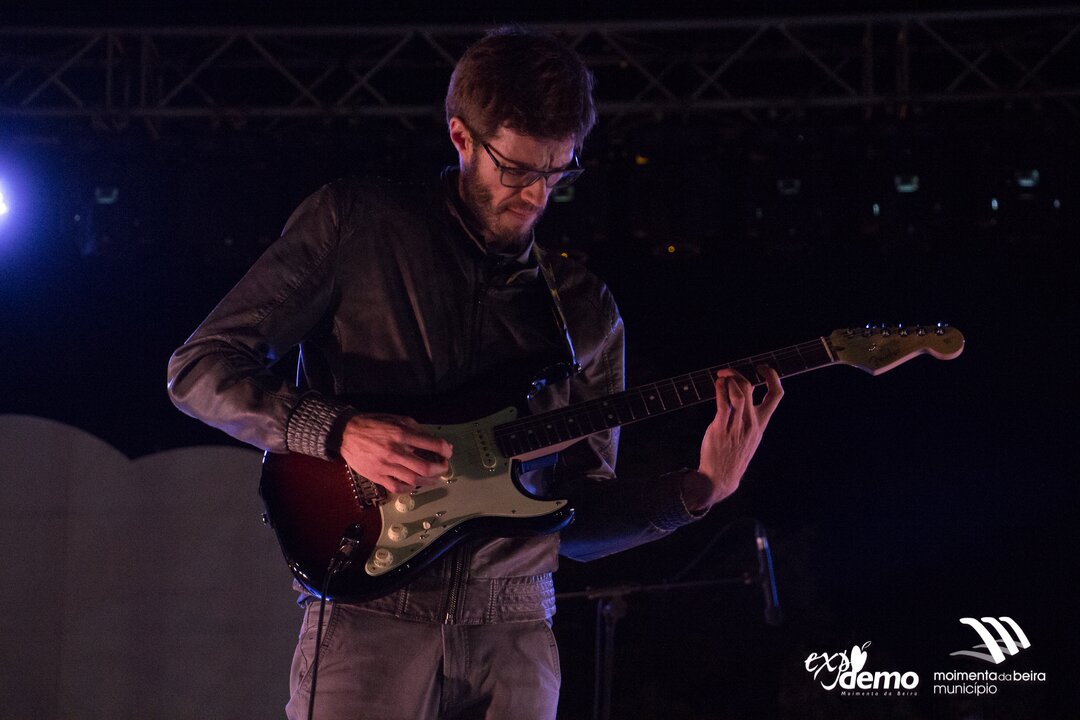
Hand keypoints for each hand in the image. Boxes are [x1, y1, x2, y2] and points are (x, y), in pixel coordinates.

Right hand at [338, 414, 452, 493]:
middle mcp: (395, 452)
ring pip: (414, 480)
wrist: (345, 433)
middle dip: (440, 469)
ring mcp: (386, 466)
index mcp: (401, 434)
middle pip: (426, 467)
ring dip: (429, 481)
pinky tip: (414, 484)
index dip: (445, 450)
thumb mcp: (396, 419)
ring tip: (433, 478)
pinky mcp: (377, 476)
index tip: (448, 451)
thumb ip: (414, 428)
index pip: (432, 444)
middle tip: (443, 467)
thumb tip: (432, 439)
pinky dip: (409, 488)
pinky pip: (397, 487)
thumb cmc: (372, 424)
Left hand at [683, 365, 782, 511]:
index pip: (777, 395)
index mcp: (761, 423)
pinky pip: (722, 404)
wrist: (721, 477)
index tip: (762, 367)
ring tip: (720, 378)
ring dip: (727, 380)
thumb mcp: (749, 436)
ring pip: (737, 393)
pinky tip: (717, 384)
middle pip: (749, 387)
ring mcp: (737, 426)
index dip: (772, 376)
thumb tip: (740, 394)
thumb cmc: (733, 454)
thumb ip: (749, 417)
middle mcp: (751, 423)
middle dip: (737, 373)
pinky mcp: (720, 429)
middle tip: (727, 371)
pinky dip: (719, 389)